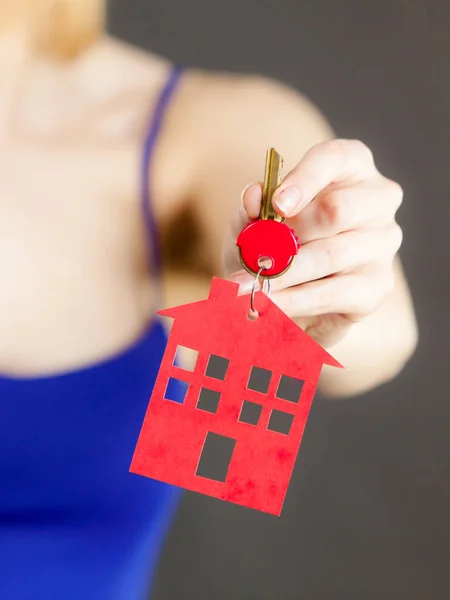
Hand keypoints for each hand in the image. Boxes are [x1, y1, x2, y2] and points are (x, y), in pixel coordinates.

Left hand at [225, 139, 403, 347]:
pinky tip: (266, 306)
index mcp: (350, 166)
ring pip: (329, 255)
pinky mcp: (377, 284)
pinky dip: (292, 301)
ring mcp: (383, 242)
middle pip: (337, 209)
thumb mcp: (252, 225)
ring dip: (281, 275)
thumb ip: (250, 209)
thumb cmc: (273, 244)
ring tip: (244, 288)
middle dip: (288, 236)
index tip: (276, 204)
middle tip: (252, 257)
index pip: (335, 158)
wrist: (286, 294)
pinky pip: (331, 293)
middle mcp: (378, 199)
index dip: (305, 178)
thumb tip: (253, 195)